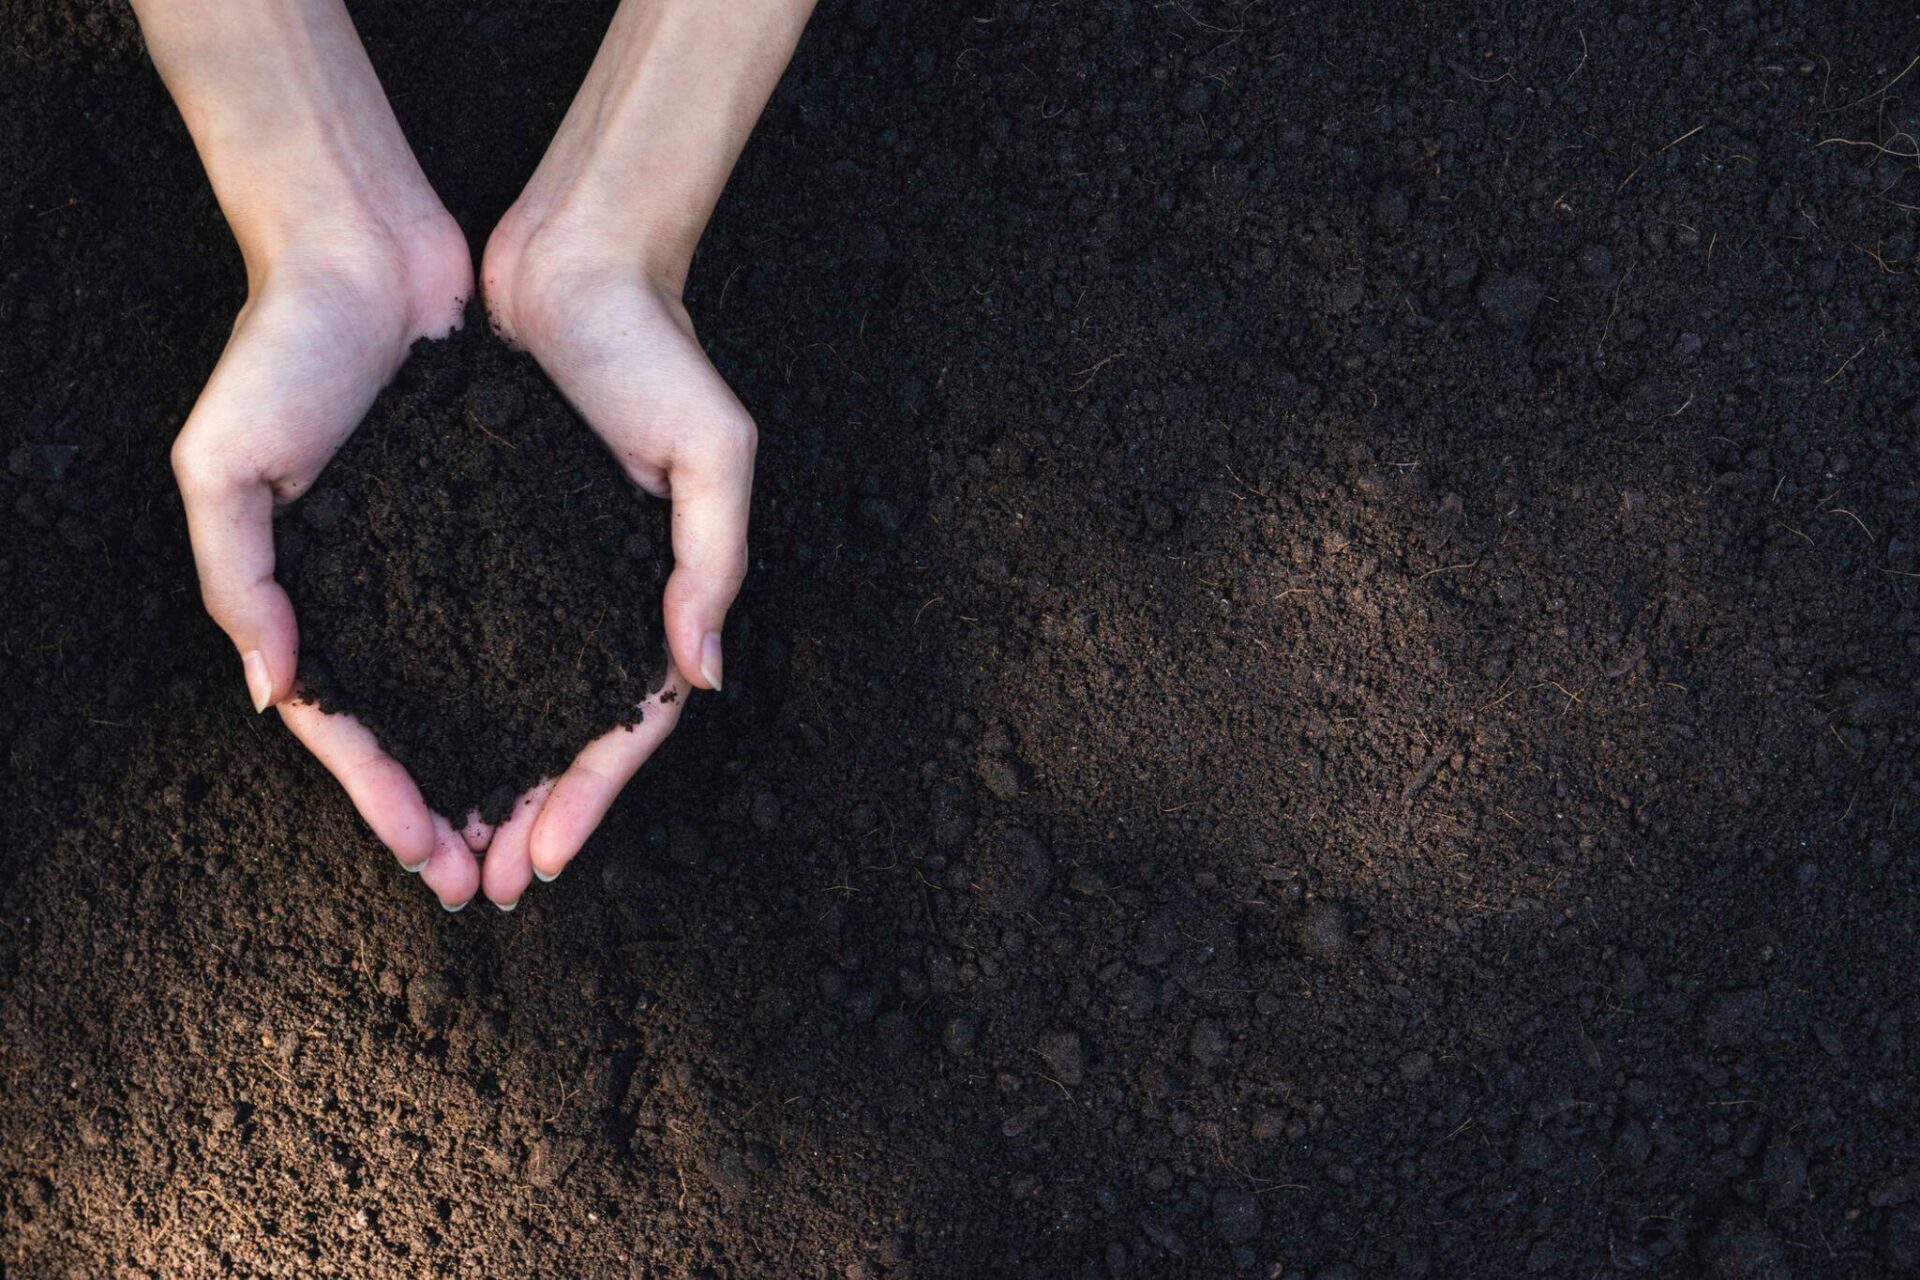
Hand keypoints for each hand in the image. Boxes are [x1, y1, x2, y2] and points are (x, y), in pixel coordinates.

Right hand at [172, 215, 487, 907]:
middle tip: (490, 881)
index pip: (349, 728)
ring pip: (477, 692)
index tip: (429, 858)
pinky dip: (540, 681)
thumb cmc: (280, 354)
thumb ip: (237, 581)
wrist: (365, 250)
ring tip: (532, 837)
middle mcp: (378, 590)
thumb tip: (275, 695)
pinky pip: (524, 619)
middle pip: (420, 729)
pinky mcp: (499, 520)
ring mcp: (439, 560)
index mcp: (308, 596)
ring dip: (501, 769)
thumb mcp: (224, 468)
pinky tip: (570, 730)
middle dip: (451, 811)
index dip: (384, 797)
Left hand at [474, 218, 754, 906]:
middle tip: (484, 887)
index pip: (628, 724)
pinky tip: (409, 751)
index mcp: (657, 592)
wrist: (574, 262)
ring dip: (480, 783)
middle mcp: (597, 597)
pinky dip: (442, 704)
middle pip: (564, 737)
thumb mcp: (714, 451)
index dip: (589, 797)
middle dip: (529, 818)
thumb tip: (702, 673)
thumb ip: (711, 561)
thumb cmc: (658, 350)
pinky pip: (461, 640)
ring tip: (442, 850)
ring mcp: (539, 575)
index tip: (544, 859)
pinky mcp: (481, 539)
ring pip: (509, 706)